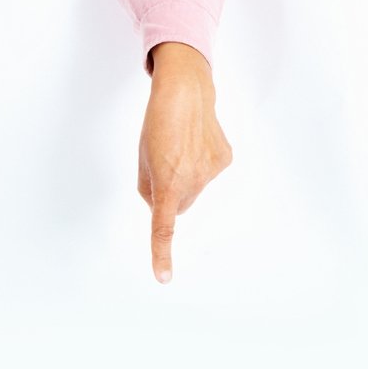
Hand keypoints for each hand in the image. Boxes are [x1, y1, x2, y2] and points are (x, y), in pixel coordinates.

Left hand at [136, 44, 230, 281]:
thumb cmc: (158, 121)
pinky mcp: (225, 160)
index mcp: (166, 182)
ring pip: (195, 189)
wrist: (187, 90)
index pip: (163, 225)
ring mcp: (212, 171)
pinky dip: (202, 164)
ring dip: (186, 176)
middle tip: (163, 163)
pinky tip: (198, 142)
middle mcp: (192, 181)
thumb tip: (162, 203)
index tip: (164, 278)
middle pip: (179, 205)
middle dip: (170, 193)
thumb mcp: (142, 157)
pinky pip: (209, 174)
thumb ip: (149, 187)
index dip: (162, 253)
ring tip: (181, 146)